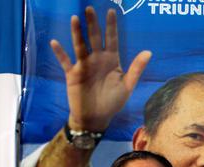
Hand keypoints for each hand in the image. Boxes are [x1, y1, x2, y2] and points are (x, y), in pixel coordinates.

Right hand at [50, 7, 151, 131]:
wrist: (96, 118)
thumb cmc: (112, 102)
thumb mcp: (127, 86)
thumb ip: (136, 69)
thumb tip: (149, 52)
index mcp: (111, 61)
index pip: (112, 39)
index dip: (111, 26)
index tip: (111, 11)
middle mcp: (97, 60)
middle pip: (95, 38)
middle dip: (93, 24)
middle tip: (90, 9)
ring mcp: (84, 66)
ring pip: (80, 46)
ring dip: (77, 33)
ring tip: (75, 19)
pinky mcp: (73, 75)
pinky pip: (65, 62)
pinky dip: (60, 53)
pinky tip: (55, 42)